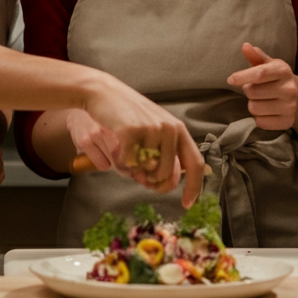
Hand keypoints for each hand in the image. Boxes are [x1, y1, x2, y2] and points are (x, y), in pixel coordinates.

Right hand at [81, 76, 204, 207]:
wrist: (102, 92)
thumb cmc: (126, 115)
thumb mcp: (151, 131)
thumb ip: (161, 155)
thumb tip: (163, 184)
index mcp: (177, 128)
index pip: (195, 163)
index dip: (194, 187)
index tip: (187, 204)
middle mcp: (168, 128)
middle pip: (165, 174)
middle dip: (150, 180)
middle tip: (137, 173)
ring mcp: (151, 129)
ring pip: (145, 171)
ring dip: (132, 169)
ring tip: (124, 152)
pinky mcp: (131, 131)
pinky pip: (127, 164)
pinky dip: (118, 162)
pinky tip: (115, 146)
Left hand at [226, 42, 296, 130]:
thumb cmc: (275, 77)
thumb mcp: (268, 64)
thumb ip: (256, 56)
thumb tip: (245, 46)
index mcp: (283, 71)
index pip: (259, 74)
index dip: (242, 77)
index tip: (230, 80)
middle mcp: (289, 89)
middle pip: (252, 93)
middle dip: (248, 90)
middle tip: (256, 89)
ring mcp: (290, 107)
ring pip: (254, 108)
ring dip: (252, 104)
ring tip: (261, 99)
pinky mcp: (288, 122)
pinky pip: (260, 122)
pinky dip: (258, 117)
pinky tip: (266, 111)